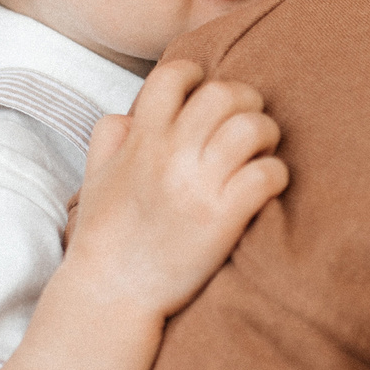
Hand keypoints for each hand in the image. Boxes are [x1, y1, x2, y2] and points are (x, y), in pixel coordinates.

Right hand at [61, 60, 286, 320]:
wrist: (112, 294)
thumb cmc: (105, 238)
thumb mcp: (93, 178)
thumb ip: (108, 138)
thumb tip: (128, 115)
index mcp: (140, 140)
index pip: (172, 77)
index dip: (195, 74)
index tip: (205, 90)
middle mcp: (170, 154)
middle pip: (224, 94)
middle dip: (244, 100)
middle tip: (246, 122)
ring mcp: (199, 185)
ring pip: (252, 128)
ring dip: (266, 134)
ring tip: (261, 151)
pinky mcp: (223, 217)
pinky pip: (268, 174)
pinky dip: (276, 175)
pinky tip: (267, 187)